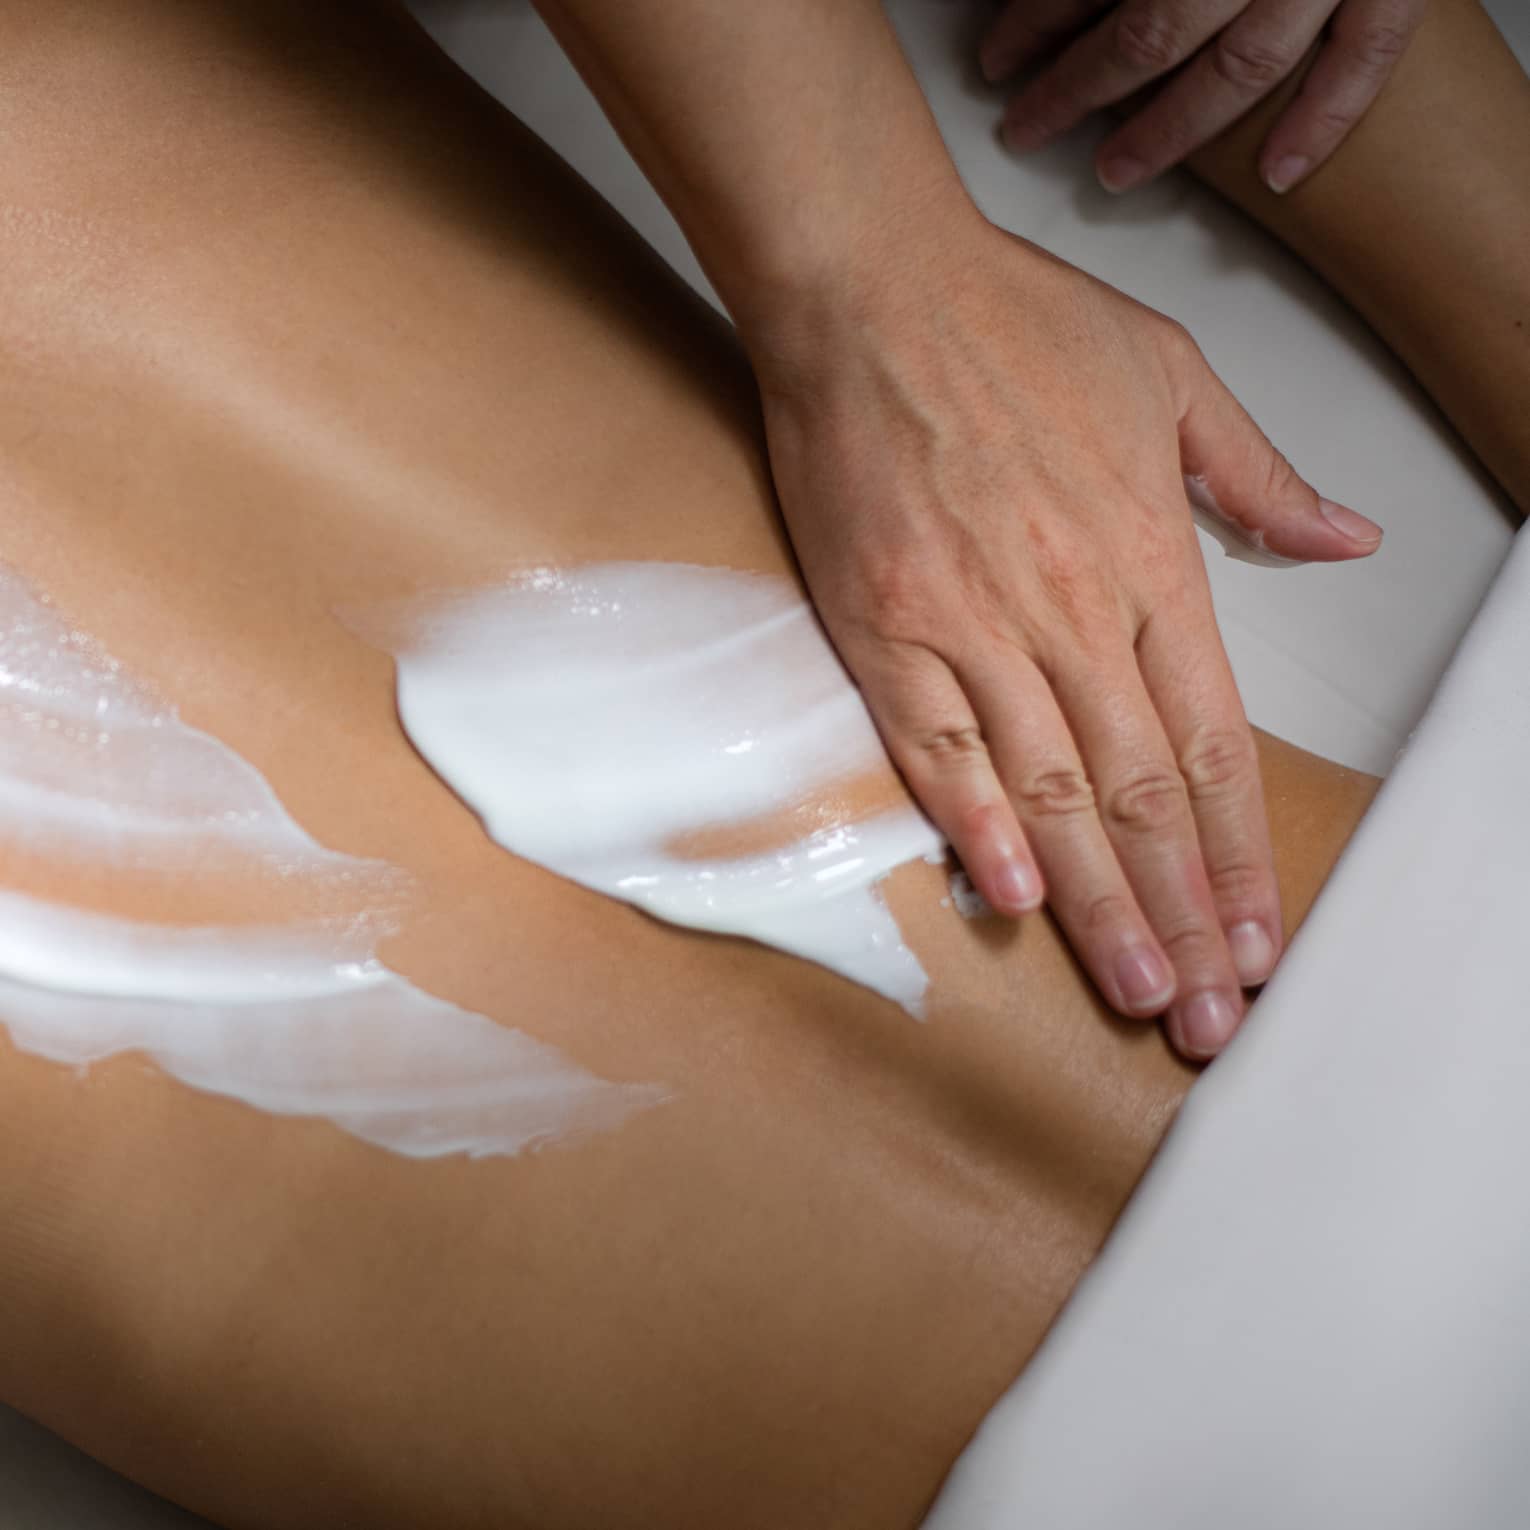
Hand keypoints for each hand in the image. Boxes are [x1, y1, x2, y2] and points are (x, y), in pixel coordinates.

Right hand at [744, 218, 1381, 1057]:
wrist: (871, 290)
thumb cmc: (1012, 323)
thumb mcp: (1172, 374)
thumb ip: (1259, 476)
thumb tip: (1344, 539)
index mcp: (1148, 559)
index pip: (1210, 741)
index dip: (1237, 852)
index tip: (1254, 936)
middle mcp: (1069, 610)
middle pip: (1140, 792)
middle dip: (1180, 911)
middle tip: (1202, 1010)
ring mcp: (971, 625)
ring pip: (1051, 789)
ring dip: (1097, 900)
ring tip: (1132, 987)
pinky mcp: (884, 627)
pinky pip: (935, 745)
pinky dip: (975, 823)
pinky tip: (1010, 896)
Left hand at [981, 0, 1426, 193]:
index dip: (1034, 22)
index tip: (997, 58)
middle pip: (1153, 33)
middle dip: (1078, 89)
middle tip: (1028, 127)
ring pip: (1242, 66)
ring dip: (1169, 130)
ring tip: (1112, 170)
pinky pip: (1366, 54)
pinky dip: (1325, 118)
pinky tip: (1278, 174)